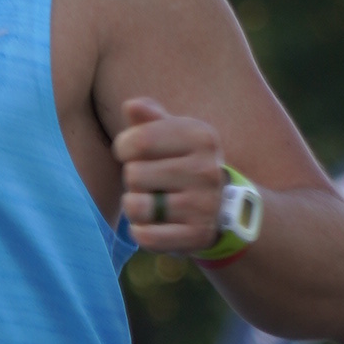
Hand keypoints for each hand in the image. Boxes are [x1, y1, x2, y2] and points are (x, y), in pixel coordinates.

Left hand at [111, 95, 232, 254]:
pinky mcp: (197, 236)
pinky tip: (153, 224)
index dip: (123, 148)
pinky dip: (141, 232)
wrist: (220, 205)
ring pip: (136, 206)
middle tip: (150, 182)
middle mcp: (206, 170)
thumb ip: (148, 117)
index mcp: (200, 136)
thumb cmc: (182, 161)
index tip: (132, 152)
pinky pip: (147, 236)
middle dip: (132, 179)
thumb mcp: (172, 133)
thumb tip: (131, 106)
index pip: (139, 140)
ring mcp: (204, 205)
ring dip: (134, 206)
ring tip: (150, 202)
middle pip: (134, 174)